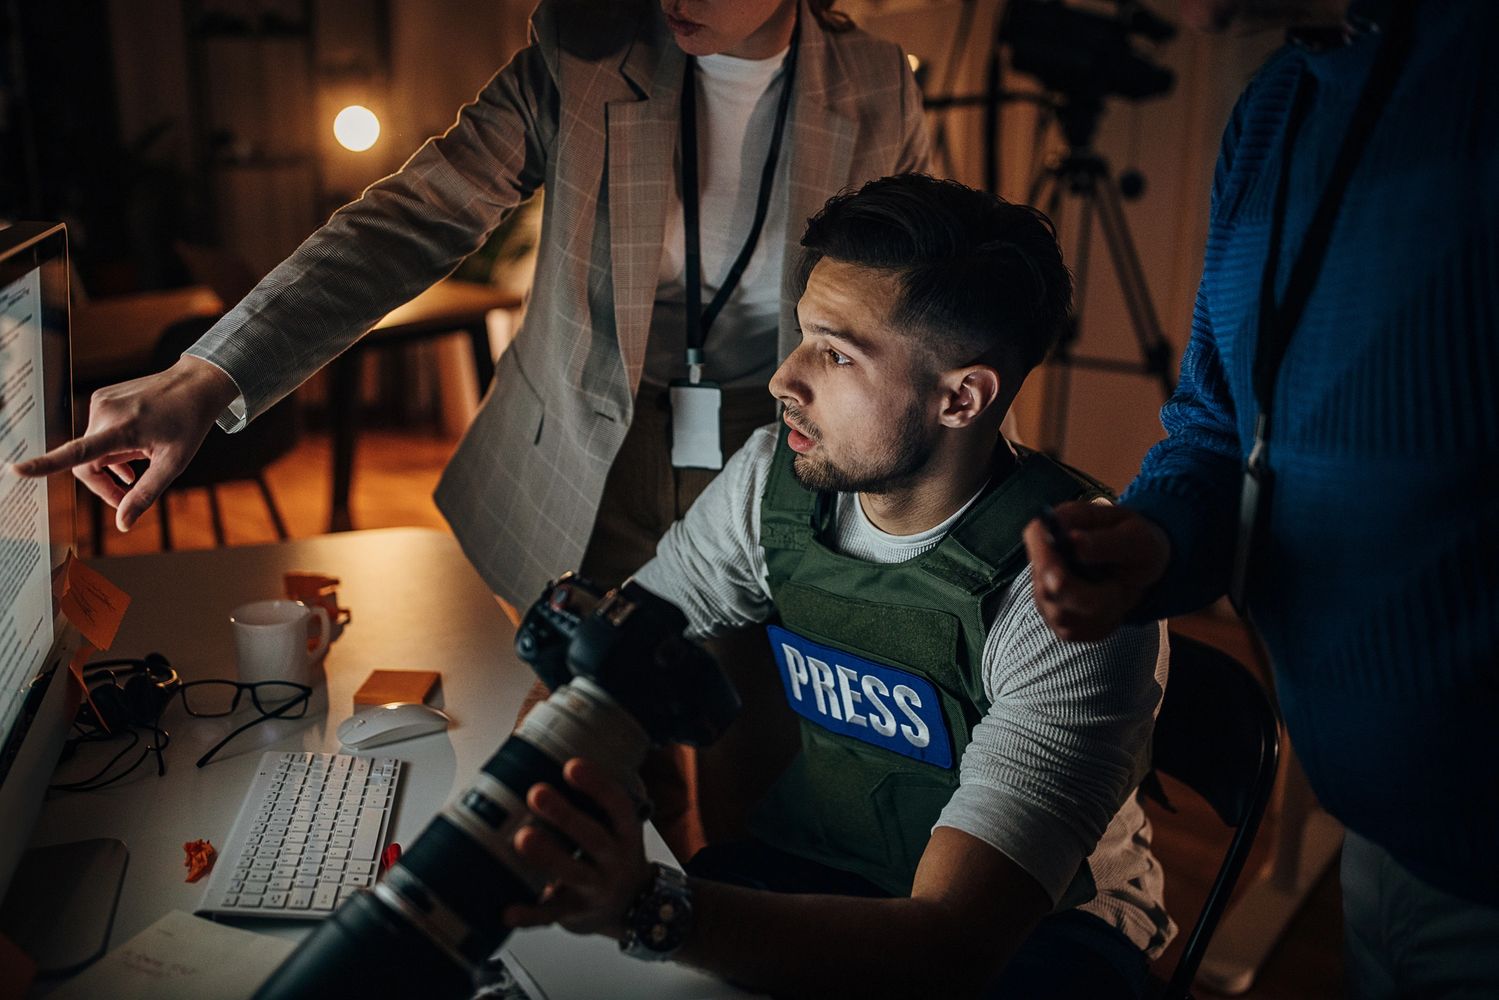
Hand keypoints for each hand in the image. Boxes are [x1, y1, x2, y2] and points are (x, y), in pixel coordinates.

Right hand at [10, 356, 238, 531]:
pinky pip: (98, 433)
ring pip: (92, 449)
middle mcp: (103, 412)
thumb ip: (145, 493)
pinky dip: (112, 448)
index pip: (78, 452)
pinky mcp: (101, 398)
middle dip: (105, 484)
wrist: (196, 384)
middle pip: (87, 463)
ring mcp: (100, 402)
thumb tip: (122, 525)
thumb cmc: (189, 424)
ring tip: (140, 465)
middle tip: (129, 497)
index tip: (16, 470)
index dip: (45, 464)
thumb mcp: (174, 464)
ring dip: (111, 464)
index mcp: (122, 428)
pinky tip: (134, 451)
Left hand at [504, 758, 652, 938]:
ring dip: (548, 855)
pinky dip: (530, 914)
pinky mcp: (575, 912)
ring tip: (522, 838)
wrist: (629, 907)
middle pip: (594, 837)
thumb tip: (537, 752)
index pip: (618, 805)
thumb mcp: (614, 826)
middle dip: (566, 815)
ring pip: (574, 873)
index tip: (571, 765)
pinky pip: (552, 915)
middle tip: (536, 792)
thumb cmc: (609, 854)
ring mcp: (596, 888)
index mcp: (625, 832)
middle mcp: (615, 859)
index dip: (597, 785)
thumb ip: (588, 800)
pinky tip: (508, 911)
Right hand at [1022, 501, 1171, 642]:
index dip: (1047, 554)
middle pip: (1048, 586)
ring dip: (1101, 610)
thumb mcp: (1135, 538)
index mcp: (1060, 525)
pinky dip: (1101, 624)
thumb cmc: (1138, 544)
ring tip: (1118, 592)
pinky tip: (1112, 607)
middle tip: (1117, 589)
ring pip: (1063, 615)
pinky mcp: (1056, 618)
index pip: (1035, 535)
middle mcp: (1044, 559)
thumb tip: (1071, 541)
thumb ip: (1104, 542)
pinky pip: (1075, 632)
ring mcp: (1046, 591)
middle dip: (1089, 596)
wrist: (1142, 566)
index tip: (1075, 569)